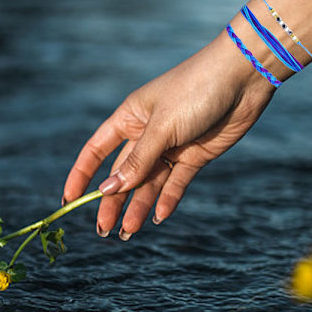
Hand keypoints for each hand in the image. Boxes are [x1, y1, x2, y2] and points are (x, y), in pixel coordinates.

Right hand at [62, 28, 274, 239]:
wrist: (242, 78)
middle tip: (103, 230)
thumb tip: (109, 189)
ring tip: (128, 232)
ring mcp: (171, 147)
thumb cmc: (195, 90)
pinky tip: (159, 217)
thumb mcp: (162, 127)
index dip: (81, 175)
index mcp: (129, 118)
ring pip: (149, 183)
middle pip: (123, 174)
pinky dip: (168, 199)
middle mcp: (147, 134)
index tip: (69, 200)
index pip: (96, 151)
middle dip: (112, 202)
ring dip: (139, 207)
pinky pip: (176, 183)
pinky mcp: (194, 156)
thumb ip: (137, 161)